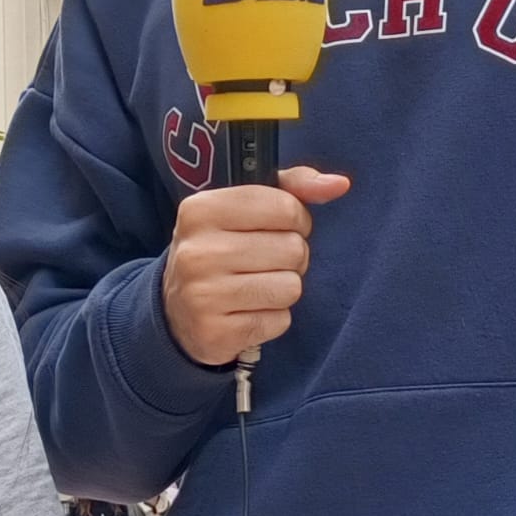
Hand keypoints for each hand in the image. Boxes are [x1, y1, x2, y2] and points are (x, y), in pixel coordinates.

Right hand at [162, 166, 350, 366]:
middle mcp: (198, 251)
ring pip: (291, 287)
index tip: (279, 227)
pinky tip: (247, 311)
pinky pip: (280, 321)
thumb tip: (339, 184)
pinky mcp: (215, 332)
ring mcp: (203, 294)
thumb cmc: (221, 249)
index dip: (295, 219)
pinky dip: (272, 318)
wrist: (176, 311)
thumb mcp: (242, 209)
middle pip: (293, 249)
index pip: (284, 207)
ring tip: (257, 286)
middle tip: (265, 262)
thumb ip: (292, 188)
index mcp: (201, 210)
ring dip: (284, 288)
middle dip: (292, 257)